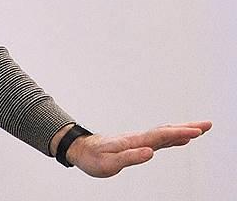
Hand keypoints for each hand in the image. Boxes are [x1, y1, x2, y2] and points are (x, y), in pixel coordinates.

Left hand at [64, 121, 211, 177]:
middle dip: (187, 128)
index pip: (160, 136)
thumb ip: (129, 158)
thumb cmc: (92, 158)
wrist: (80, 150)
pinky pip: (159, 139)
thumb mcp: (109, 163)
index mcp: (134, 142)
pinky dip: (172, 137)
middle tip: (207, 125)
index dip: (179, 133)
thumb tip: (150, 152)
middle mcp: (138, 139)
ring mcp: (138, 140)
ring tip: (200, 129)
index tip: (196, 131)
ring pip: (164, 133)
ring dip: (182, 130)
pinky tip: (181, 139)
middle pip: (166, 131)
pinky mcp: (136, 144)